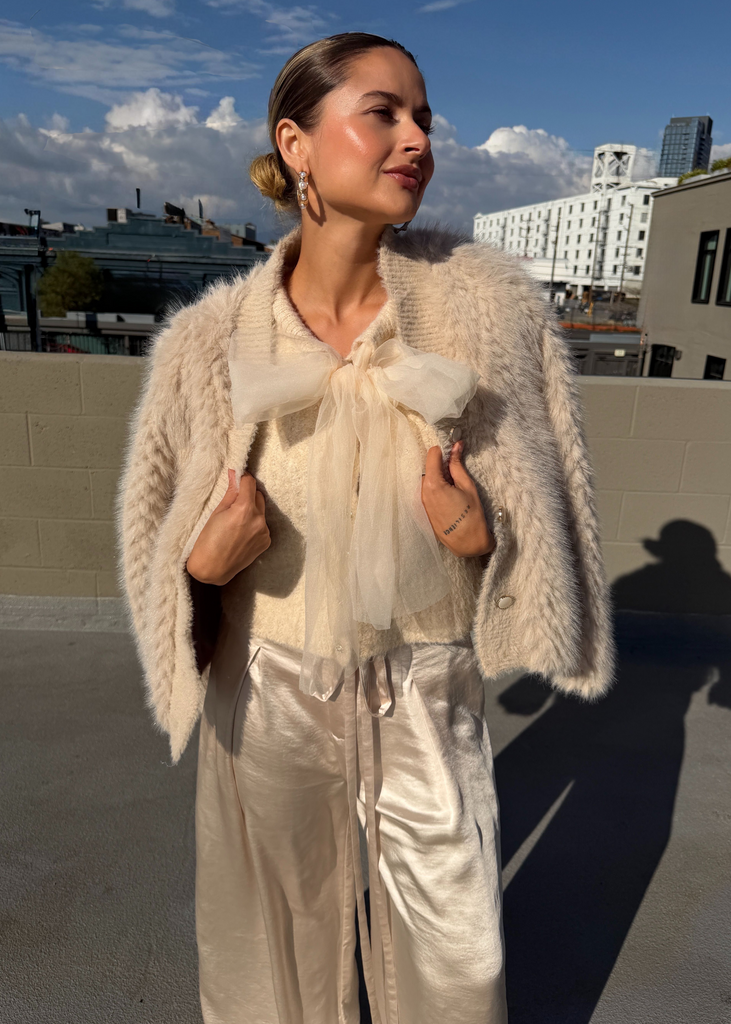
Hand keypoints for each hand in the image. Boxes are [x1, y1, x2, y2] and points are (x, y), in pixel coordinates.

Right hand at [186, 469, 270, 585]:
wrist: (212, 569)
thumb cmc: (207, 541)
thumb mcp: (216, 513)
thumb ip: (230, 493)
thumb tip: (235, 474)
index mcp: (245, 510)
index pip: (250, 483)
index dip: (243, 478)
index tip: (238, 477)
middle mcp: (259, 520)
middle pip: (258, 495)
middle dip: (248, 494)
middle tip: (234, 501)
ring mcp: (264, 532)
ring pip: (261, 510)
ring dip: (252, 509)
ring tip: (236, 520)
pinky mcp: (266, 542)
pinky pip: (262, 525)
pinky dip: (254, 524)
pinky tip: (241, 532)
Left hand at [421, 440, 493, 557]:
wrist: (468, 543)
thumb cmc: (471, 516)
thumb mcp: (468, 486)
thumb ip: (457, 465)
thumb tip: (456, 446)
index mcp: (433, 484)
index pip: (432, 454)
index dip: (443, 450)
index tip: (454, 452)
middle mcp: (423, 492)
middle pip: (429, 467)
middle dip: (442, 465)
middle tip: (458, 472)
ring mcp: (422, 503)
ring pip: (428, 480)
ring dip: (440, 478)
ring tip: (456, 488)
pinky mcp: (425, 511)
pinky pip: (428, 493)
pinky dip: (437, 489)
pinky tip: (451, 498)